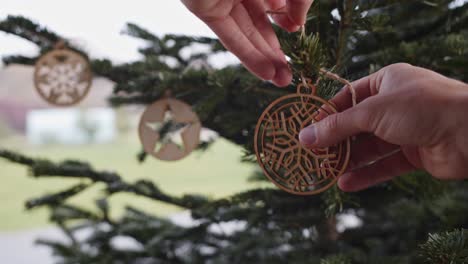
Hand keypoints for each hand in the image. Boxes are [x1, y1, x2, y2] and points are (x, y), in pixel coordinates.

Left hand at [181, 0, 313, 86]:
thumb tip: (297, 24)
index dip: (288, 18)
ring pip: (246, 33)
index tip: (297, 30)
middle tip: (292, 74)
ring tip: (283, 81)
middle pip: (261, 23)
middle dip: (277, 49)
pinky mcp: (206, 10)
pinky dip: (247, 54)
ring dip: (265, 58)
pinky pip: (229, 35)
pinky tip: (265, 73)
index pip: (276, 2)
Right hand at [299, 63, 467, 190]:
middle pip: (357, 124)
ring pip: (370, 147)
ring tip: (325, 172)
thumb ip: (338, 126)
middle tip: (312, 155)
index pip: (348, 98)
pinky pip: (385, 164)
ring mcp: (406, 130)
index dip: (327, 114)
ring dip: (348, 160)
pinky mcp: (415, 154)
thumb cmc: (422, 106)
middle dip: (336, 141)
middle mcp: (395, 105)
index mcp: (387, 82)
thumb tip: (304, 137)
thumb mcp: (373, 112)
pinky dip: (366, 174)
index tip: (307, 130)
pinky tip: (346, 183)